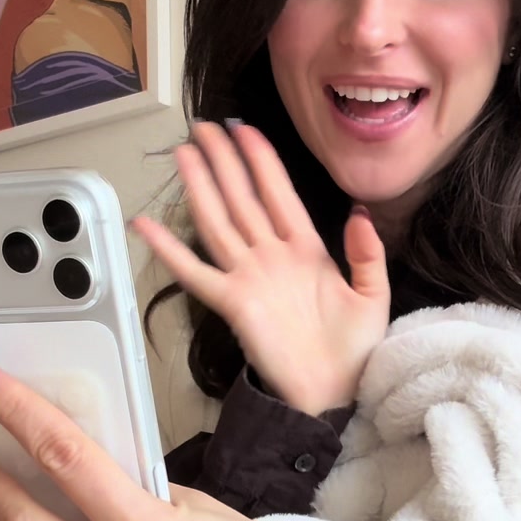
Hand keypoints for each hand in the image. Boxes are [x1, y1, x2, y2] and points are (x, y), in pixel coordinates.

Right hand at [131, 121, 390, 414]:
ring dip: (201, 187)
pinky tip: (147, 226)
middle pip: (242, 197)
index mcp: (307, 250)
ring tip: (184, 153)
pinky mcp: (233, 304)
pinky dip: (170, 250)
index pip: (279, 193)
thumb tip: (358, 211)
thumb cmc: (354, 351)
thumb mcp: (373, 296)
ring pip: (219, 221)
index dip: (262, 160)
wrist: (335, 393)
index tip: (246, 129)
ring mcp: (249, 277)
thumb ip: (366, 253)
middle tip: (205, 127)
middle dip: (224, 161)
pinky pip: (195, 272)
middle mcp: (272, 257)